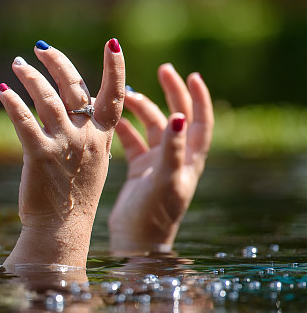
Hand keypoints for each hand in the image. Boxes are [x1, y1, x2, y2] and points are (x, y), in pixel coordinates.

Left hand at [0, 39, 124, 271]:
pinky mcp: (39, 154)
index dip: (116, 68)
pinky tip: (2, 92)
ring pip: (46, 97)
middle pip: (73, 87)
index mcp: (102, 137)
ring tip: (16, 65)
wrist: (61, 229)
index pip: (114, 95)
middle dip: (56, 62)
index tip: (113, 43)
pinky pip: (23, 120)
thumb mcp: (90, 162)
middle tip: (40, 49)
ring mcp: (63, 144)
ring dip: (29, 76)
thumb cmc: (73, 196)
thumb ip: (86, 134)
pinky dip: (12, 102)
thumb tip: (73, 107)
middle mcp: (86, 136)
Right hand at [109, 64, 213, 254]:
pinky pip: (131, 140)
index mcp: (190, 158)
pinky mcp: (138, 170)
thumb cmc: (154, 215)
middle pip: (177, 116)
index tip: (190, 75)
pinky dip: (123, 127)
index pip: (201, 120)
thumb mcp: (166, 180)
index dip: (198, 97)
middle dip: (170, 93)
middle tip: (162, 70)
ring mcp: (156, 162)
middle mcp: (175, 157)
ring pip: (150, 125)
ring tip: (124, 95)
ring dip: (140, 108)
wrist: (136, 242)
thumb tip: (181, 115)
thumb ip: (173, 148)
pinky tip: (110, 117)